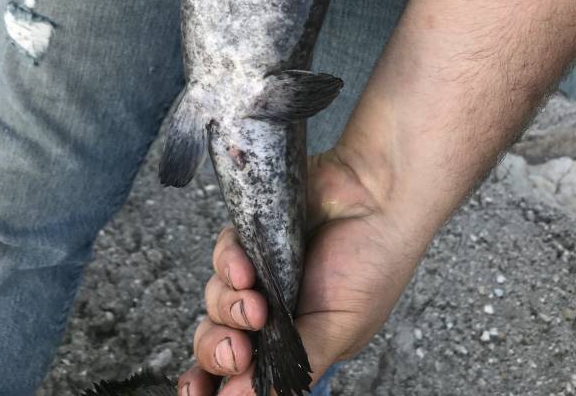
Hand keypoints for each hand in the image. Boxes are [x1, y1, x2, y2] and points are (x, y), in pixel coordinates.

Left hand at [177, 146, 425, 394]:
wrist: (377, 200)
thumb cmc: (373, 265)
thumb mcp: (340, 329)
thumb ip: (295, 363)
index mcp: (292, 341)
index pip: (240, 370)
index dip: (212, 381)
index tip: (198, 391)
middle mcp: (270, 310)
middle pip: (217, 339)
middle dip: (218, 350)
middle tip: (238, 350)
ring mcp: (259, 272)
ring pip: (215, 299)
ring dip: (228, 307)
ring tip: (255, 302)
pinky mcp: (251, 234)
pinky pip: (222, 255)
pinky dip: (227, 264)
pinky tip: (246, 268)